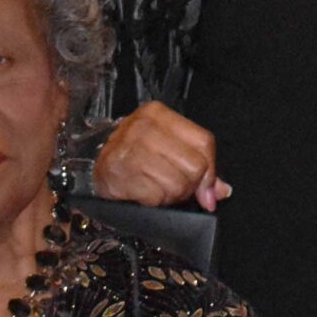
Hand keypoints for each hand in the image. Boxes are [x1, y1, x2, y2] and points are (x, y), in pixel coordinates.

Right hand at [94, 103, 227, 209]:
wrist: (96, 171)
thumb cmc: (135, 160)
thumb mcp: (168, 152)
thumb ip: (199, 167)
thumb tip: (221, 191)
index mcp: (158, 113)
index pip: (204, 142)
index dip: (210, 171)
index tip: (207, 189)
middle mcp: (143, 126)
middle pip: (194, 165)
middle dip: (188, 185)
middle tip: (173, 187)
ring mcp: (128, 147)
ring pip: (177, 183)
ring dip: (170, 196)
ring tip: (156, 189)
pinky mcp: (118, 172)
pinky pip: (155, 196)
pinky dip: (153, 202)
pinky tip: (142, 194)